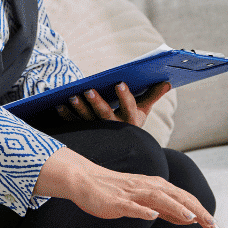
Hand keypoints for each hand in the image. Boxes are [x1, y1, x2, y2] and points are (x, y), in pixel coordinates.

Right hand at [33, 147, 217, 227]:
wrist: (86, 180)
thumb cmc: (115, 190)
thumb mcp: (145, 198)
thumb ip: (164, 207)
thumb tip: (187, 216)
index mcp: (154, 185)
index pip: (183, 196)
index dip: (200, 209)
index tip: (213, 223)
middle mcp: (146, 186)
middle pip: (176, 195)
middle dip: (196, 210)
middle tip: (211, 224)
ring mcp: (131, 193)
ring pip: (157, 198)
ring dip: (175, 207)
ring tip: (190, 218)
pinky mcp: (116, 201)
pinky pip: (131, 206)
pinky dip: (143, 210)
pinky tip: (152, 216)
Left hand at [56, 81, 171, 126]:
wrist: (121, 146)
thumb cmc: (131, 120)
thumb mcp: (144, 110)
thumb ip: (153, 95)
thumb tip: (167, 81)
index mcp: (131, 120)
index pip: (129, 107)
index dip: (125, 96)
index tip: (120, 83)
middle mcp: (114, 127)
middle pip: (105, 115)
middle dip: (97, 103)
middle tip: (88, 91)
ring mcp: (99, 130)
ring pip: (88, 120)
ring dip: (79, 109)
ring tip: (72, 97)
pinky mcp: (85, 131)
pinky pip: (75, 123)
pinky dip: (67, 115)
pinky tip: (59, 105)